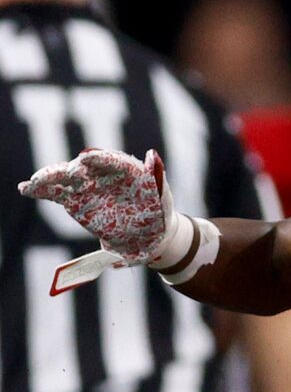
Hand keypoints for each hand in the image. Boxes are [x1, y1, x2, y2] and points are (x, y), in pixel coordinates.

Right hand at [19, 147, 187, 268]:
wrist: (149, 234)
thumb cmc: (159, 211)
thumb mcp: (163, 195)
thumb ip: (158, 176)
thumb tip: (153, 157)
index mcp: (127, 169)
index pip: (112, 161)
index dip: (100, 159)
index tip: (87, 159)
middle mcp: (103, 175)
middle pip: (83, 169)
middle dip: (70, 170)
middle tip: (59, 174)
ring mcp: (88, 188)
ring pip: (65, 180)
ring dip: (49, 179)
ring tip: (33, 184)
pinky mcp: (76, 202)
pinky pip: (57, 194)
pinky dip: (41, 191)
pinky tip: (26, 189)